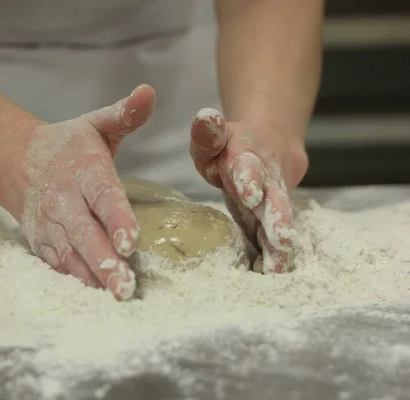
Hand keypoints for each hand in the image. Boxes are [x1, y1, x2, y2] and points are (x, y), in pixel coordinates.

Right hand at [0, 85, 155, 299]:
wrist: (14, 160)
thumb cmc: (66, 145)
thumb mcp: (95, 124)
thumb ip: (125, 113)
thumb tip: (149, 92)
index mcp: (83, 171)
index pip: (102, 196)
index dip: (116, 219)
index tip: (130, 242)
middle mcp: (64, 200)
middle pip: (85, 233)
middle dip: (105, 261)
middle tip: (125, 286)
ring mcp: (50, 223)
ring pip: (70, 254)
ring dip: (91, 276)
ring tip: (114, 295)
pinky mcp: (40, 241)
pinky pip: (56, 262)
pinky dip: (73, 278)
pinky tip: (93, 294)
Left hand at [189, 109, 307, 272]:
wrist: (267, 148)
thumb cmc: (227, 148)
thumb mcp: (214, 137)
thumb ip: (208, 133)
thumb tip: (204, 119)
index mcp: (246, 156)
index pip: (247, 165)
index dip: (249, 178)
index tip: (249, 194)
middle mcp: (265, 180)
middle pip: (273, 197)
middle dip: (276, 217)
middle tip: (280, 237)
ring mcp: (272, 201)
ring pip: (279, 220)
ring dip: (281, 240)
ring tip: (280, 263)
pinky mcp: (272, 220)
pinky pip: (276, 238)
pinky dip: (277, 255)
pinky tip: (276, 273)